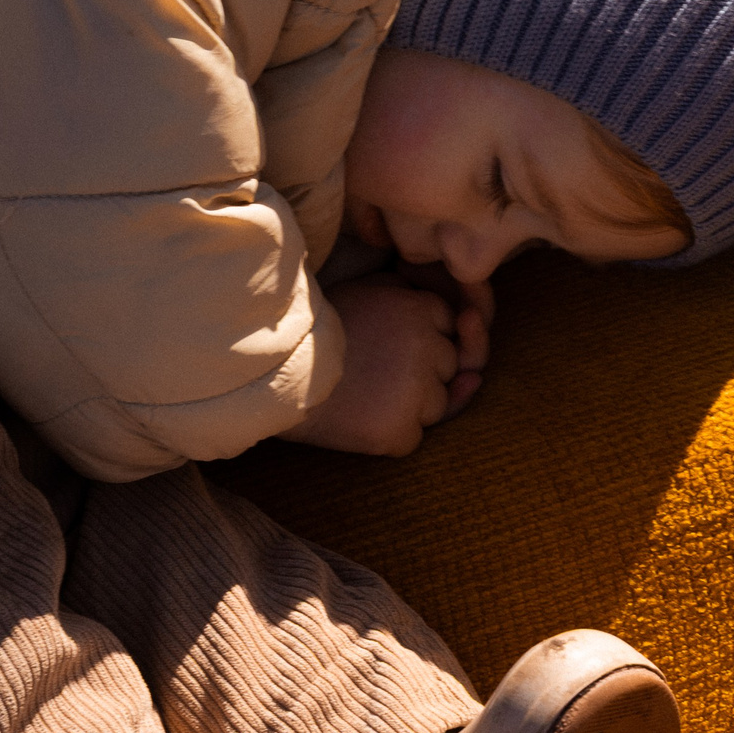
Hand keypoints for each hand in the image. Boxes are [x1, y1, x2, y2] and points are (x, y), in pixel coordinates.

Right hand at [281, 275, 490, 454]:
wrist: (264, 374)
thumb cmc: (314, 332)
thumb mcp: (366, 293)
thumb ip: (417, 300)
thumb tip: (470, 330)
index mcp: (418, 307)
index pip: (448, 329)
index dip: (415, 339)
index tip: (382, 341)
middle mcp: (426, 346)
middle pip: (447, 368)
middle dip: (418, 371)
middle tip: (367, 368)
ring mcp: (416, 391)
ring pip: (436, 406)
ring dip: (407, 405)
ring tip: (360, 391)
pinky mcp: (400, 430)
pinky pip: (411, 439)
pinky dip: (388, 436)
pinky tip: (355, 419)